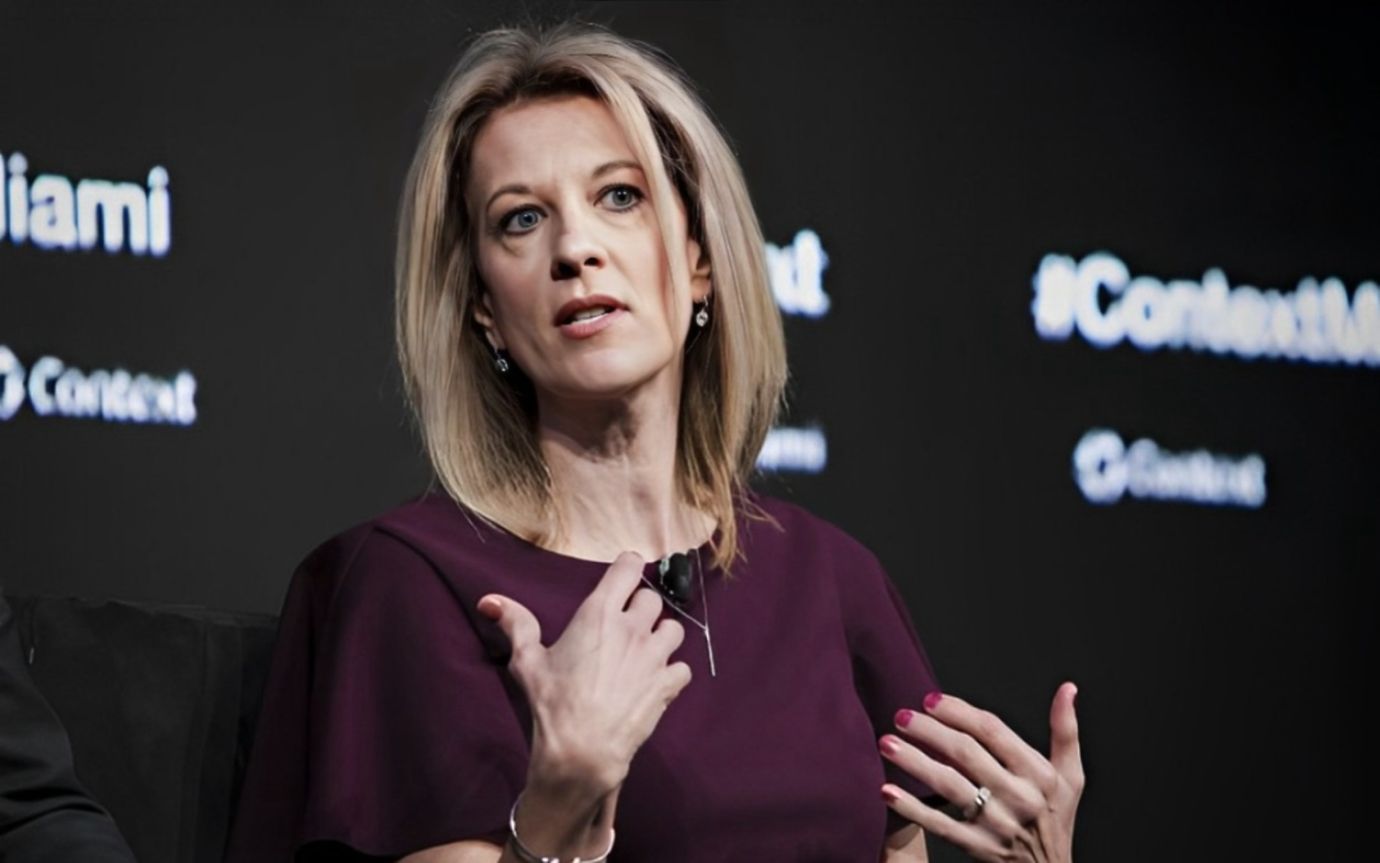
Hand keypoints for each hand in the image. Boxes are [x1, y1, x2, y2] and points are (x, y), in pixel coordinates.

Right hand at [478, 551, 692, 798]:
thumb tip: (490, 600)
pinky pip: (682, 667)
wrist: (582, 751)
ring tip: (644, 651)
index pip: (629, 567)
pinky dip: (672, 672)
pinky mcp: (667, 684)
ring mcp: (654, 657)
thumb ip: (516, 624)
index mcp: (599, 614)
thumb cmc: (552, 703)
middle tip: (624, 625)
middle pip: (652, 598)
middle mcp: (632, 629)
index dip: (627, 568)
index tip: (621, 578)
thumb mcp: (527, 661)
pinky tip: (654, 681)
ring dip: (661, 636)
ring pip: (674, 629)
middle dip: (640, 607)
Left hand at [879, 683, 1083, 862]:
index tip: (930, 699)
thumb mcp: (1071, 775)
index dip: (959, 712)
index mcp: (1038, 773)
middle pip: (965, 754)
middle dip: (929, 731)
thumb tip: (1067, 688)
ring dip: (914, 762)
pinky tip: (887, 791)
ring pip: (949, 786)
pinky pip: (940, 824)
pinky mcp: (978, 847)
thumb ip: (1066, 730)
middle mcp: (1018, 796)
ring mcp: (996, 824)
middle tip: (901, 716)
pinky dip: (913, 808)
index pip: (993, 731)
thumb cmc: (1056, 817)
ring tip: (886, 743)